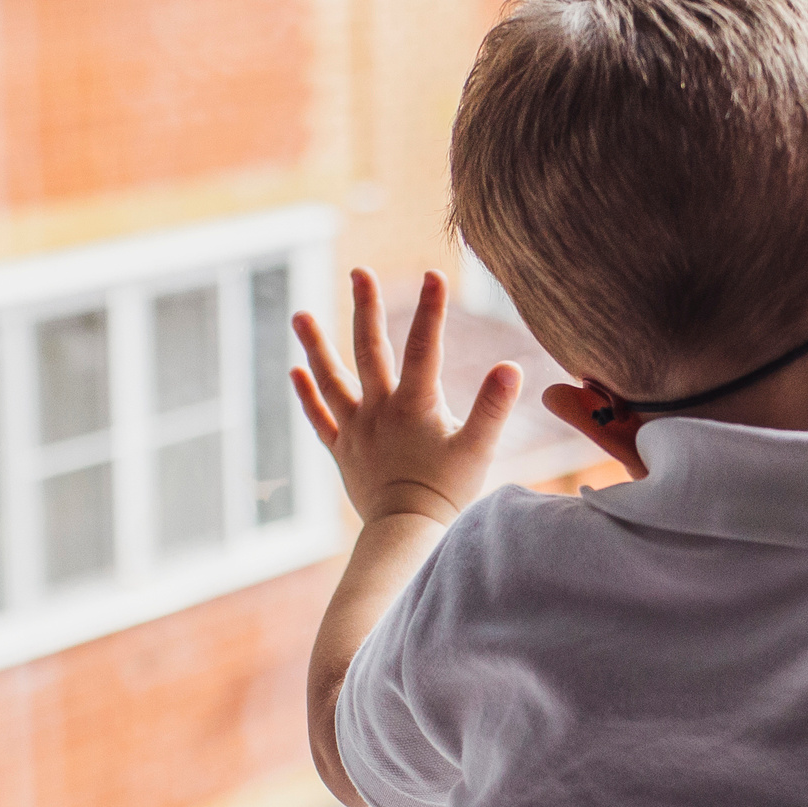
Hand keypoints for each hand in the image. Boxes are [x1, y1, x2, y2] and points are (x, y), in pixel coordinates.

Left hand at [294, 269, 518, 526]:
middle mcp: (379, 410)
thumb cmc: (448, 494)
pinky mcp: (343, 452)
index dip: (431, 310)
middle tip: (359, 272)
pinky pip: (320, 418)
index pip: (425, 348)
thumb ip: (493, 407)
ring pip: (331, 379)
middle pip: (369, 349)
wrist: (407, 534)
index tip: (434, 274)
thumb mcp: (479, 450)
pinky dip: (307, 394)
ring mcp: (356, 430)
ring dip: (315, 345)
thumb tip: (512, 367)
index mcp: (415, 405)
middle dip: (365, 307)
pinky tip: (296, 371)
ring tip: (300, 315)